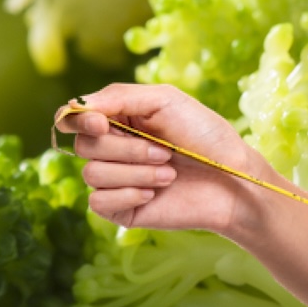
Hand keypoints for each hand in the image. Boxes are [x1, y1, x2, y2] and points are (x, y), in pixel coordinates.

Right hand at [54, 83, 256, 232]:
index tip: (102, 124)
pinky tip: (155, 194)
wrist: (232, 182)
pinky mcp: (119, 209)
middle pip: (84, 145)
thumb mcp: (165, 100)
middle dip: (126, 149)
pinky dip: (128, 195)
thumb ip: (119, 96)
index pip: (76, 117)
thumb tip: (75, 106)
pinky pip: (98, 202)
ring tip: (169, 173)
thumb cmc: (205, 137)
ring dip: (136, 172)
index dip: (81, 120)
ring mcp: (115, 180)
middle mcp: (112, 148)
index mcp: (119, 118)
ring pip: (92, 174)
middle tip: (165, 152)